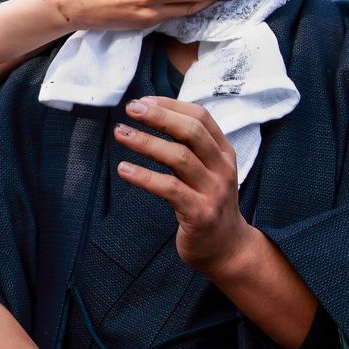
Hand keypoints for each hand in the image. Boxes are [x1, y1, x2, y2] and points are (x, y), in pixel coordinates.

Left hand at [114, 97, 250, 273]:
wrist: (227, 248)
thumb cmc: (207, 202)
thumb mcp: (206, 170)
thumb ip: (188, 146)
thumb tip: (152, 113)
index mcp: (223, 152)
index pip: (201, 117)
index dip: (171, 105)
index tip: (143, 100)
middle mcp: (222, 168)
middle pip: (191, 132)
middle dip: (159, 116)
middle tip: (131, 108)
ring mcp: (213, 191)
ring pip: (179, 157)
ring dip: (146, 142)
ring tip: (120, 133)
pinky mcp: (200, 214)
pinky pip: (169, 189)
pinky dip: (144, 177)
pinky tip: (123, 169)